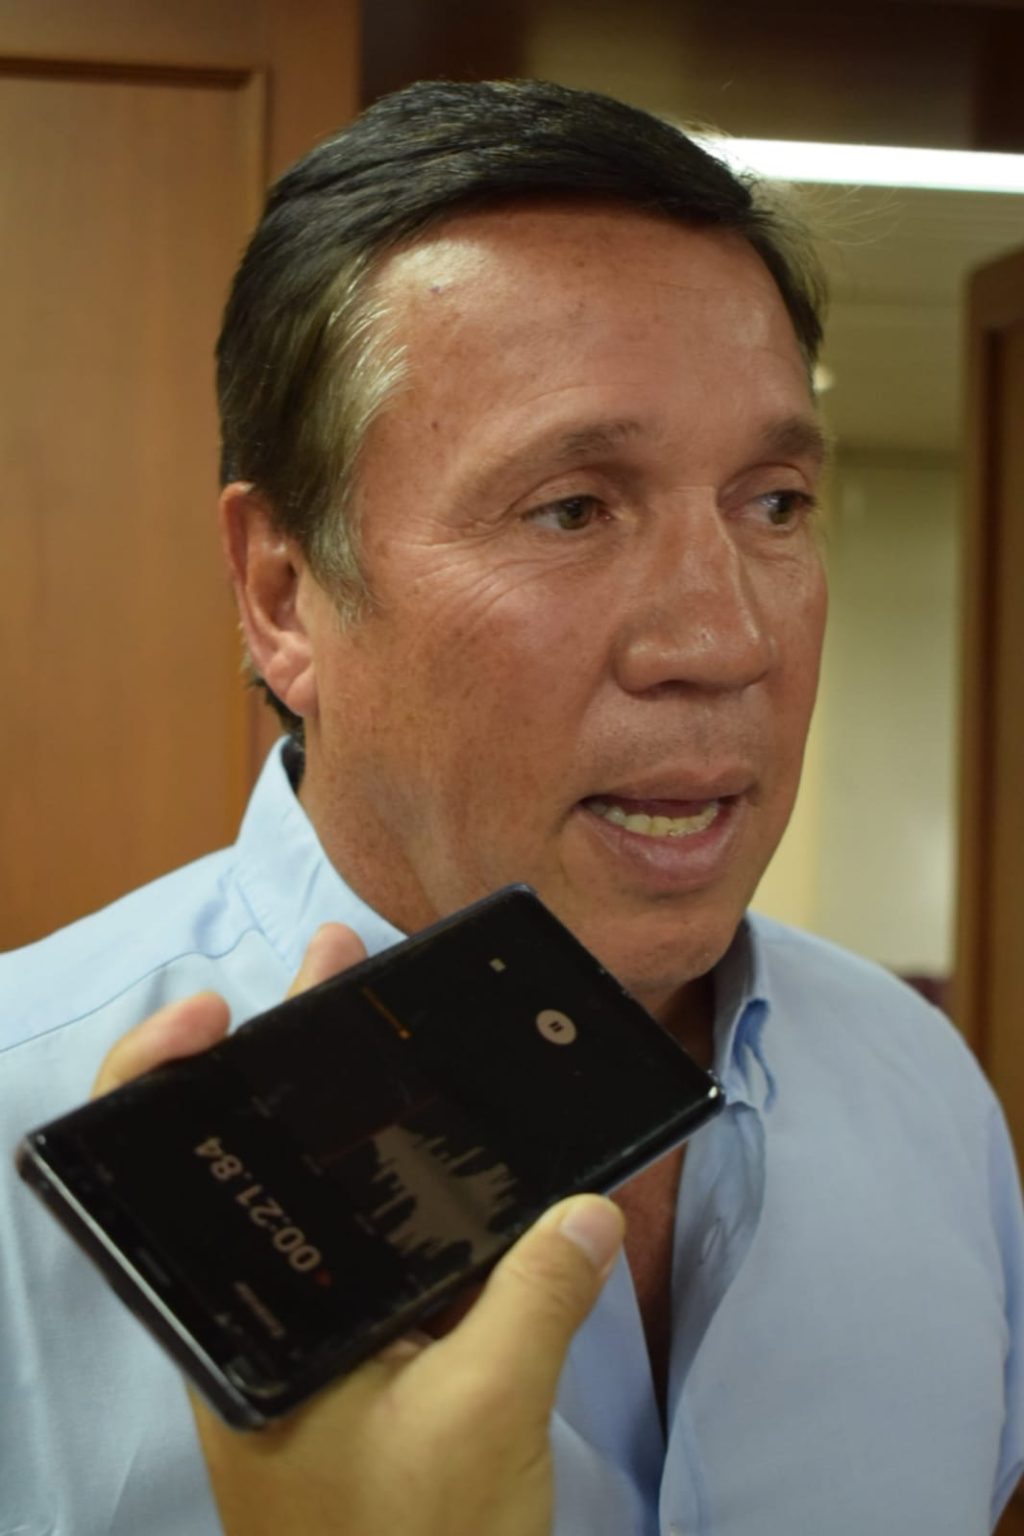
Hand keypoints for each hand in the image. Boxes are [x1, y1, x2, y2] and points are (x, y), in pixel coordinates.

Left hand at [92, 925, 625, 1535]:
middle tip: (342, 962)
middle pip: (263, 1159)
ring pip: (335, 1202)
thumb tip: (587, 1206)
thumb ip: (532, 1299)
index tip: (214, 1010)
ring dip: (366, 1118)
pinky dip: (424, 1201)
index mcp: (246, 1326)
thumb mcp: (477, 1417)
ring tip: (401, 1029)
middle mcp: (271, 1320)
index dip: (158, 1081)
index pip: (165, 1181)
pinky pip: (396, 1260)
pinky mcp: (375, 1369)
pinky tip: (468, 1161)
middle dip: (294, 1055)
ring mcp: (325, 1342)